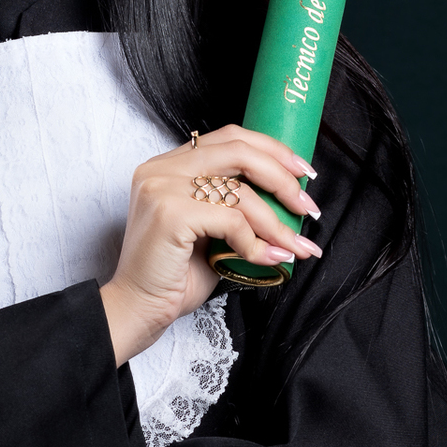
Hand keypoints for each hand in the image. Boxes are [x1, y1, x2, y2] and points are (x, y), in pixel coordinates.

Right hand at [99, 125, 322, 365]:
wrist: (138, 309)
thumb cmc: (174, 275)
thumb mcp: (210, 229)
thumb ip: (234, 205)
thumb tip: (287, 198)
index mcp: (169, 165)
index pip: (229, 138)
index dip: (272, 150)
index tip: (302, 173)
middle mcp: (162, 168)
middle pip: (238, 151)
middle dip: (282, 177)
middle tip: (307, 206)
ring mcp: (162, 187)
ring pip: (240, 191)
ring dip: (277, 222)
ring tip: (296, 246)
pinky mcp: (169, 213)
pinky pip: (231, 220)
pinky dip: (256, 243)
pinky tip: (268, 259)